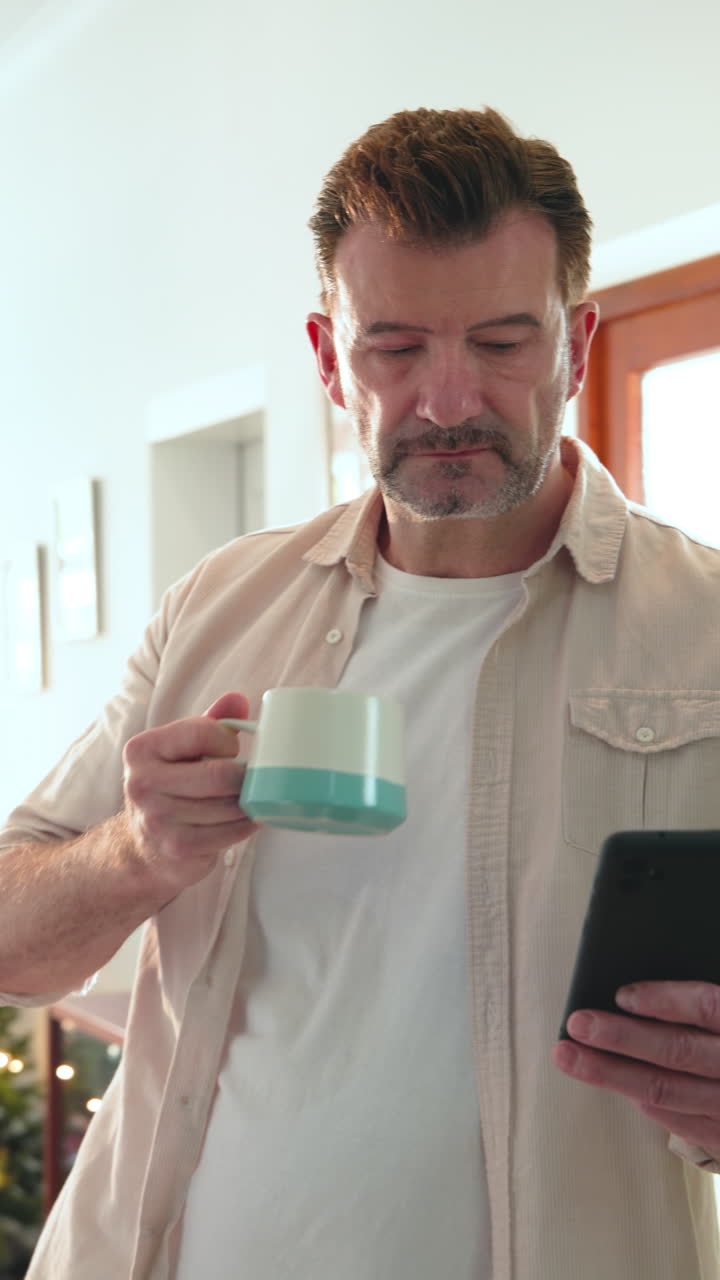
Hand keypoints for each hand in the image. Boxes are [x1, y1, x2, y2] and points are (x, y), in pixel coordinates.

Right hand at [122, 690, 259, 896]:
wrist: (142, 846)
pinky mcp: (177, 846)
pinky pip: (230, 832)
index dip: (227, 741)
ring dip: (247, 802)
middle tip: (249, 777)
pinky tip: (245, 818)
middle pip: (219, 774)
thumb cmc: (170, 788)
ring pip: (228, 804)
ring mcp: (157, 819)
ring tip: (248, 797)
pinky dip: (247, 824)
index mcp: (141, 749)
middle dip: (243, 776)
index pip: (203, 732)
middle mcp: (142, 783)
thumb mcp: (182, 750)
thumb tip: (238, 699)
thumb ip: (210, 723)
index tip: (229, 750)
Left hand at [553, 981, 719, 1157]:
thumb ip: (709, 1003)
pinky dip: (643, 1099)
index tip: (622, 993)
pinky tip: (614, 1083)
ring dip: (612, 1074)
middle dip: (622, 1038)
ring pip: (667, 1091)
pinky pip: (679, 1119)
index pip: (709, 1008)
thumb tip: (647, 984)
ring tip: (570, 1056)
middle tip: (577, 1023)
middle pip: (679, 1052)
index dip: (666, 1000)